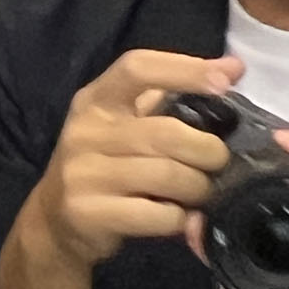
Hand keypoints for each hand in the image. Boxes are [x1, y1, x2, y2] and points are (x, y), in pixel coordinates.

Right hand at [17, 49, 241, 271]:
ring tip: (198, 193)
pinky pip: (158, 215)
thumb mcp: (123, 124)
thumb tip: (232, 67)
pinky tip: (178, 218)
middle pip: (166, 133)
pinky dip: (180, 219)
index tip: (227, 80)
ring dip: (198, 189)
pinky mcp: (89, 212)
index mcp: (96, 100)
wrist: (55, 221)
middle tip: (216, 165)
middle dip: (208, 152)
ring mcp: (83, 173)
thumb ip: (171, 97)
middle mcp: (85, 131)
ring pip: (168, 176)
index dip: (185, 70)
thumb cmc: (104, 165)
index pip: (137, 68)